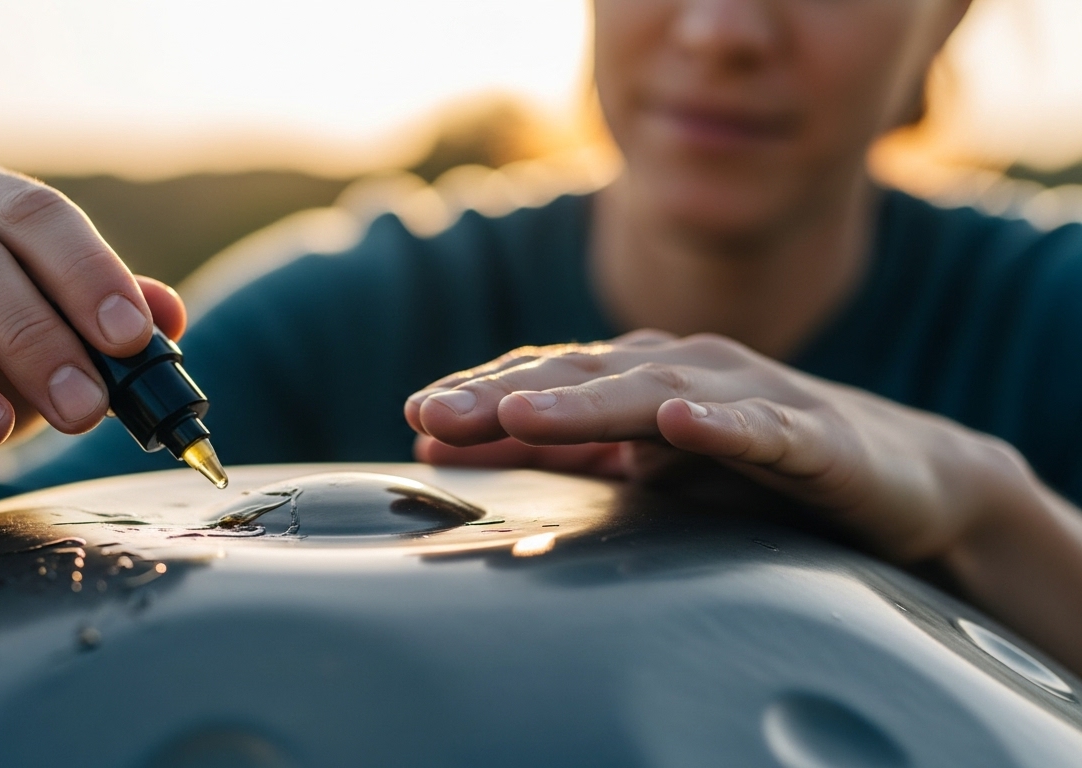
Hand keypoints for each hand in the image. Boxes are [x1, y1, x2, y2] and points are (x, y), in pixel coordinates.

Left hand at [405, 330, 1023, 563]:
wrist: (902, 477)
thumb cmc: (760, 466)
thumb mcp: (648, 464)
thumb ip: (566, 451)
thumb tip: (461, 448)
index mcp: (643, 378)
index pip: (549, 378)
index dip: (483, 395)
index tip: (415, 417)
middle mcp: (687, 371)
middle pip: (584, 375)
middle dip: (504, 394)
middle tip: (435, 412)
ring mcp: (751, 396)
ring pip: (657, 393)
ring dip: (587, 402)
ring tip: (523, 414)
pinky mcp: (816, 437)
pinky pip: (765, 427)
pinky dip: (724, 425)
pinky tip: (685, 427)